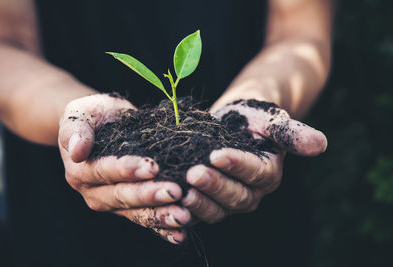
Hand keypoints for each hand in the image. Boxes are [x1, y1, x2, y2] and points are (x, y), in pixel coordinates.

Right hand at [58, 94, 190, 243]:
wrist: (102, 125)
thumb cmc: (93, 116)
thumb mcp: (80, 115)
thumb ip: (76, 131)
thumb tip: (77, 150)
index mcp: (81, 171)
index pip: (105, 171)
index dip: (128, 170)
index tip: (152, 167)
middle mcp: (95, 192)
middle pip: (123, 196)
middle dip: (150, 195)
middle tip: (175, 191)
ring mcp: (113, 203)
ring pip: (137, 212)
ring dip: (160, 215)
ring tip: (183, 216)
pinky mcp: (129, 208)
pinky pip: (146, 219)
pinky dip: (162, 228)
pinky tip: (181, 233)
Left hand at [182, 99, 326, 222]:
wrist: (232, 126)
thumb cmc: (253, 120)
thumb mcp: (272, 121)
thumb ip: (292, 133)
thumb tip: (321, 144)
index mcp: (268, 175)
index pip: (255, 173)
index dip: (236, 165)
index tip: (216, 154)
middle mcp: (250, 192)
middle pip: (235, 197)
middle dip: (214, 186)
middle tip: (193, 173)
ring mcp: (227, 200)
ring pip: (216, 209)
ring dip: (198, 202)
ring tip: (180, 190)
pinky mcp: (207, 202)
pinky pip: (197, 213)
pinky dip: (185, 212)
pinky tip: (169, 204)